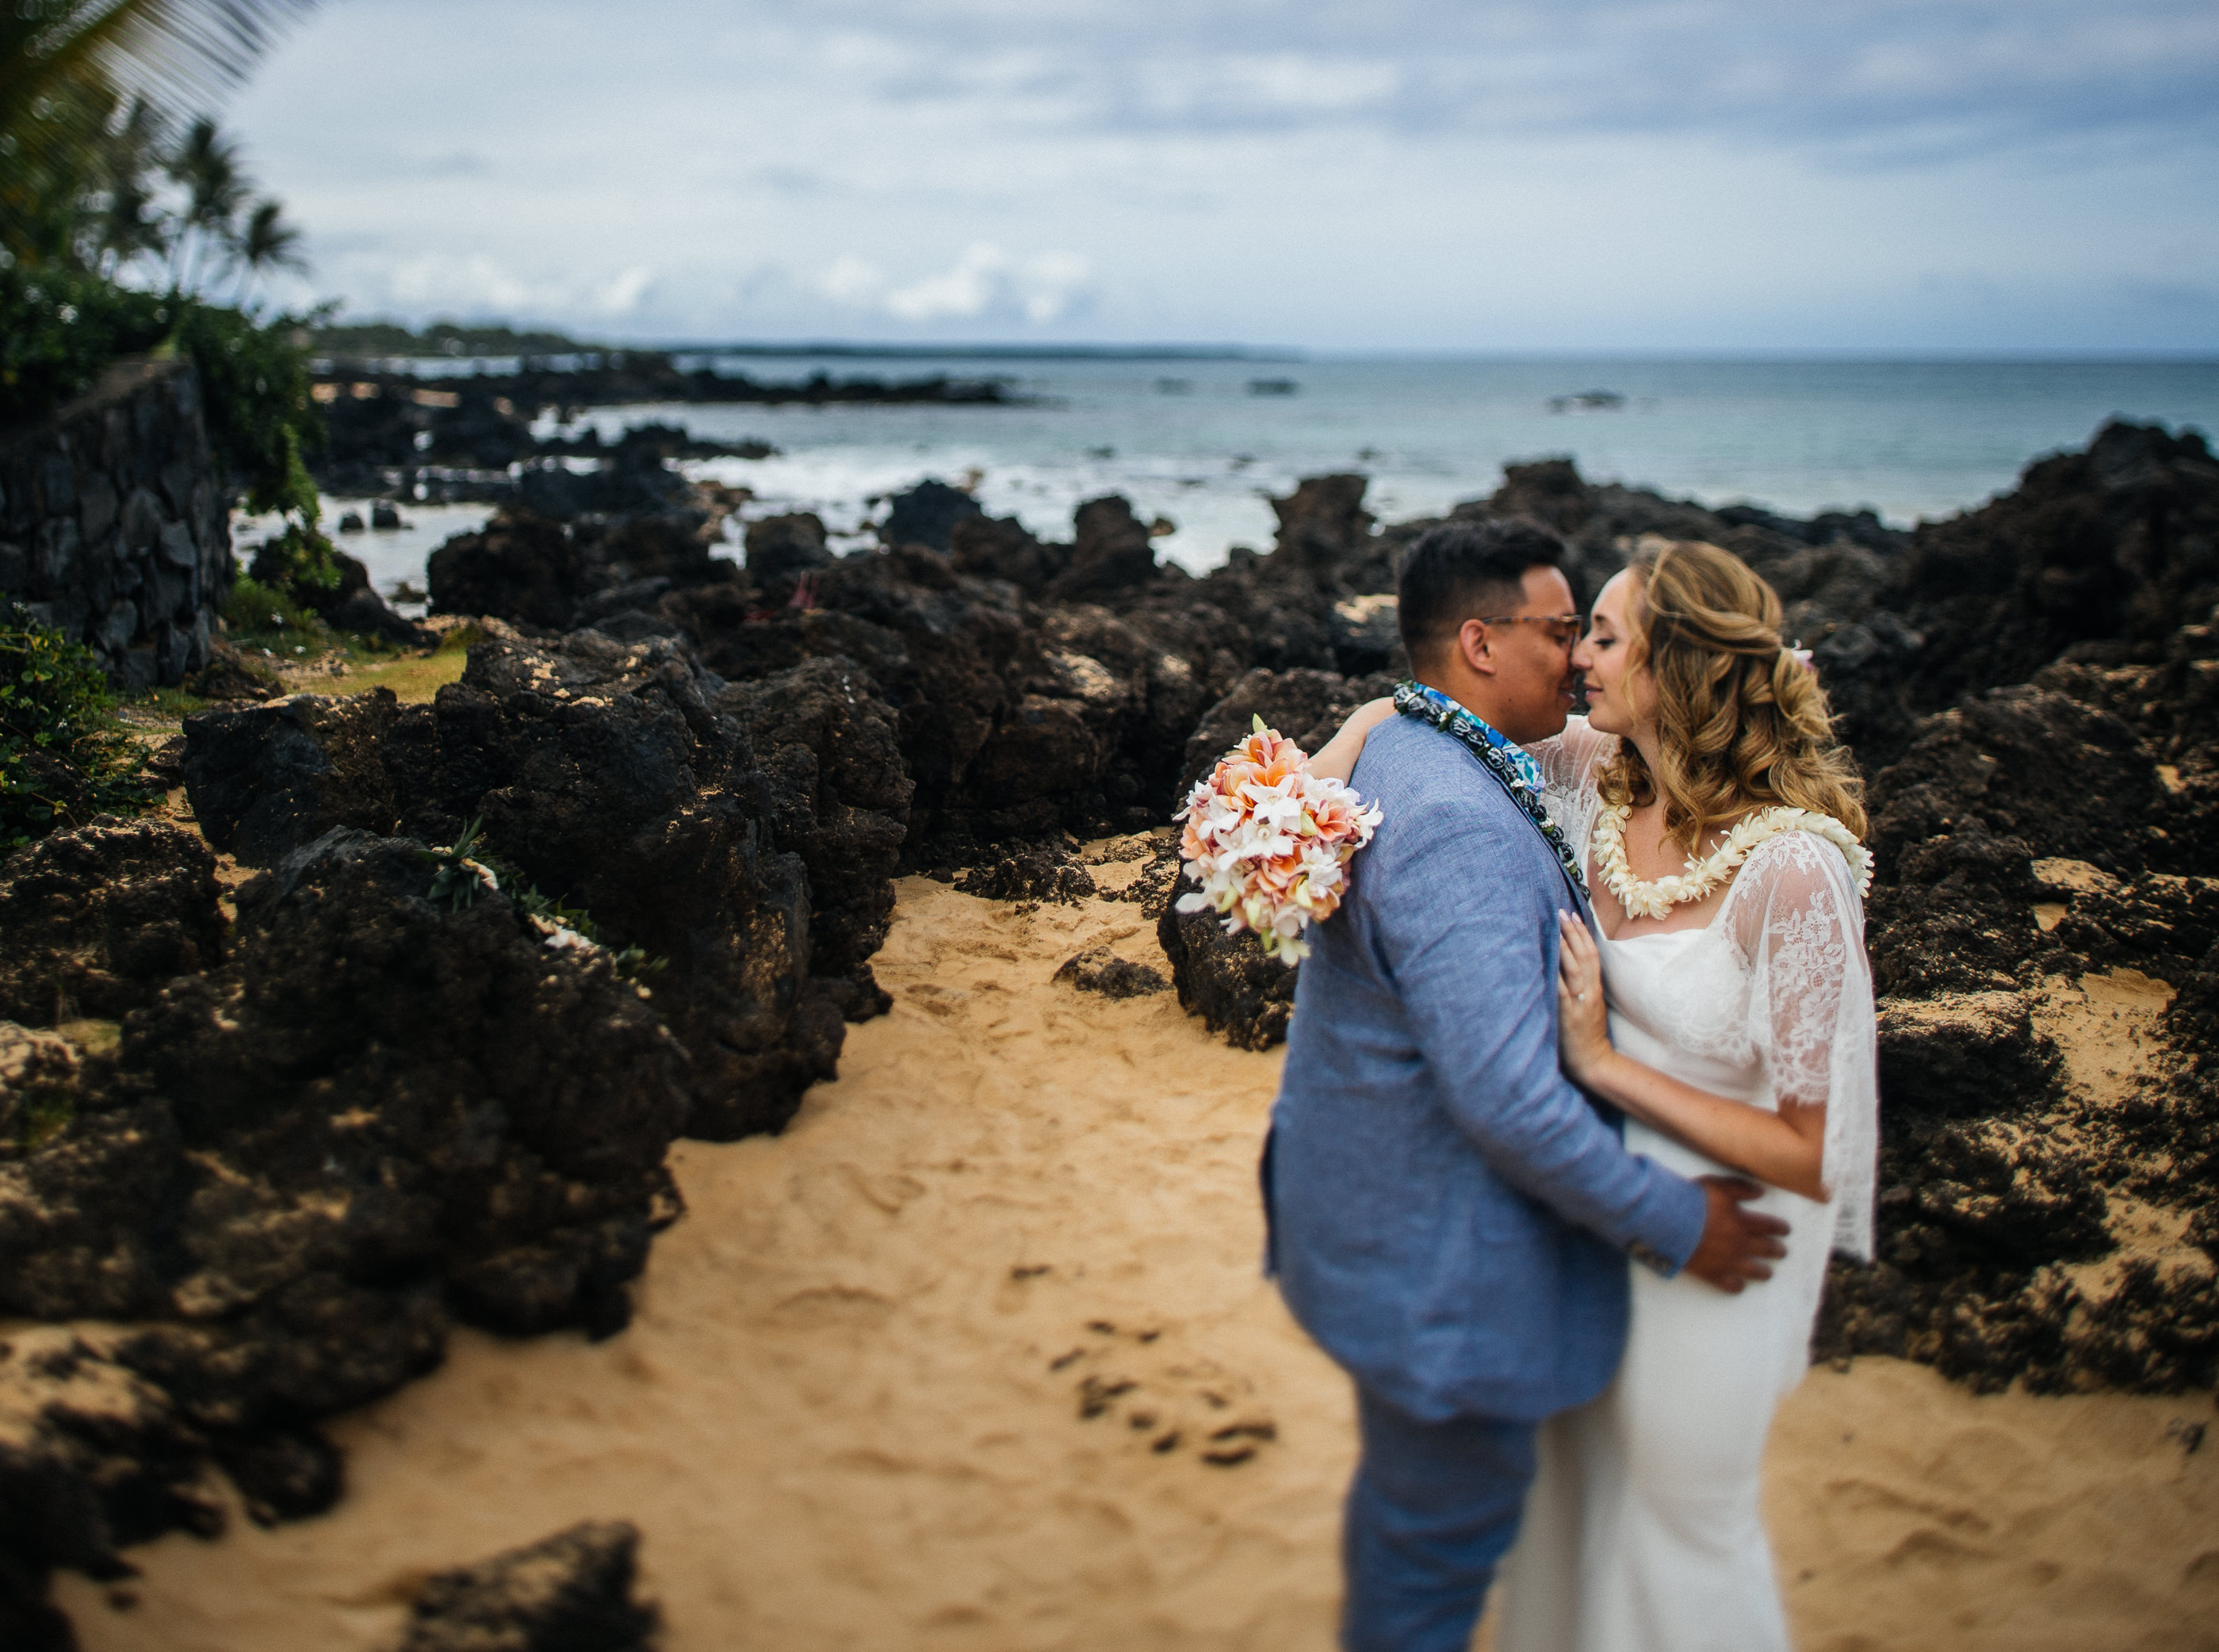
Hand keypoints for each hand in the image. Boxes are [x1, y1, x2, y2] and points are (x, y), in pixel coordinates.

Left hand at [1555, 911, 1610, 1081]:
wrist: (1594, 1061)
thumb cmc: (1586, 1035)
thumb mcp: (1589, 1007)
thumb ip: (1581, 988)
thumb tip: (1565, 967)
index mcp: (1595, 990)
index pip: (1592, 955)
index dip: (1584, 935)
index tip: (1574, 916)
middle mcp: (1590, 993)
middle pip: (1585, 956)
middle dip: (1574, 933)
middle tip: (1563, 913)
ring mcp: (1580, 1003)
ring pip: (1576, 968)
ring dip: (1566, 946)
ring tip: (1557, 927)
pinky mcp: (1570, 1015)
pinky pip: (1563, 990)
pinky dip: (1556, 973)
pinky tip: (1547, 959)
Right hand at [1681, 1176, 1789, 1293]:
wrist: (1670, 1223)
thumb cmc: (1692, 1201)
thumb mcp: (1718, 1185)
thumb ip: (1740, 1187)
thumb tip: (1761, 1191)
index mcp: (1742, 1221)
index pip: (1768, 1225)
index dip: (1779, 1228)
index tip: (1786, 1230)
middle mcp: (1739, 1242)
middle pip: (1765, 1249)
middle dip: (1776, 1250)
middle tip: (1782, 1252)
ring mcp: (1727, 1260)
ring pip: (1753, 1270)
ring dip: (1763, 1271)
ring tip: (1768, 1273)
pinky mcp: (1713, 1273)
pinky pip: (1730, 1284)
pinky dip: (1737, 1286)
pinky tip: (1739, 1285)